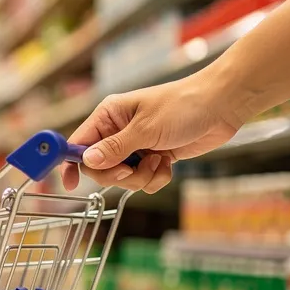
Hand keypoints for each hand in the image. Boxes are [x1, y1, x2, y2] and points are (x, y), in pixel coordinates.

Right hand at [61, 74, 246, 192]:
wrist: (221, 105)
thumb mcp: (145, 129)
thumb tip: (87, 161)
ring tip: (159, 162)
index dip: (71, 164)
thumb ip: (115, 148)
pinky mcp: (153, 157)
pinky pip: (143, 179)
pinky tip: (168, 163)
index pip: (79, 143)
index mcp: (109, 116)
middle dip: (118, 175)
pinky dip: (155, 177)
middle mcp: (118, 131)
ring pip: (123, 178)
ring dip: (141, 177)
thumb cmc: (183, 105)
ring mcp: (136, 145)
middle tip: (133, 169)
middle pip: (100, 167)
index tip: (68, 184)